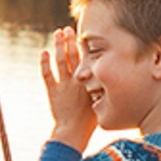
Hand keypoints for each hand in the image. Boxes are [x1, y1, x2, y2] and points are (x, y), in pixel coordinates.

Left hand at [38, 27, 102, 149]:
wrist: (74, 131)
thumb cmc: (90, 121)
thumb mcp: (102, 101)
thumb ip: (105, 89)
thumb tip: (117, 81)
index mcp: (90, 81)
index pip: (88, 59)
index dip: (85, 46)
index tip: (83, 36)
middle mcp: (77, 80)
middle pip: (73, 55)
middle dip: (70, 41)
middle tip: (67, 29)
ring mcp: (64, 85)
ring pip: (60, 61)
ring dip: (58, 46)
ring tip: (57, 33)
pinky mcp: (53, 91)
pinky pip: (47, 74)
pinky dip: (44, 63)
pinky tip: (43, 52)